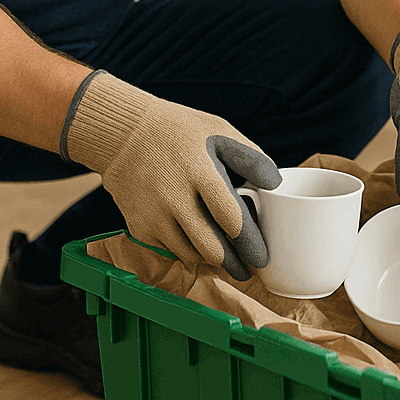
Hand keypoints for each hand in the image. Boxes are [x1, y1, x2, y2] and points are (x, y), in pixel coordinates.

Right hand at [63, 70, 280, 278]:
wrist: (124, 133)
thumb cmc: (178, 130)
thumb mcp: (218, 131)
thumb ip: (250, 157)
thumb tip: (276, 184)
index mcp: (201, 173)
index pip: (232, 220)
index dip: (251, 244)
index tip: (262, 257)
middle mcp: (175, 199)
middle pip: (212, 248)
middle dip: (234, 265)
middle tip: (247, 269)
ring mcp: (154, 216)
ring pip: (191, 255)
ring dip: (211, 260)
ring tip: (226, 256)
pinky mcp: (139, 227)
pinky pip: (170, 251)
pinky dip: (187, 251)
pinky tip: (197, 242)